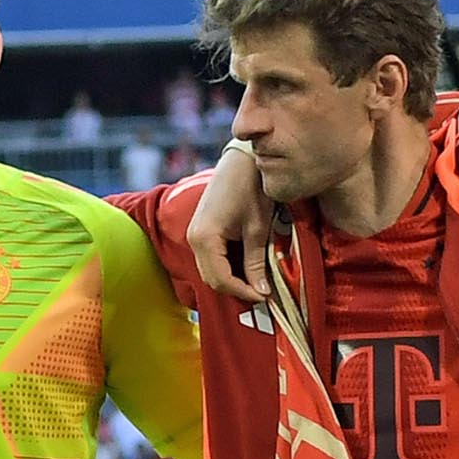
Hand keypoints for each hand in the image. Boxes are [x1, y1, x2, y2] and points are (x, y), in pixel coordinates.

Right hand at [186, 145, 274, 302]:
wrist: (243, 161)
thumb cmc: (253, 190)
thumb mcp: (257, 229)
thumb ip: (255, 262)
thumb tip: (262, 292)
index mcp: (204, 239)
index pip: (220, 280)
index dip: (243, 292)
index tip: (266, 297)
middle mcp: (193, 238)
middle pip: (212, 278)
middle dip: (237, 289)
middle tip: (263, 294)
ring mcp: (194, 233)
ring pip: (210, 270)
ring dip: (232, 280)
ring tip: (257, 283)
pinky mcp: (201, 230)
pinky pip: (211, 258)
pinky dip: (228, 267)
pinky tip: (247, 268)